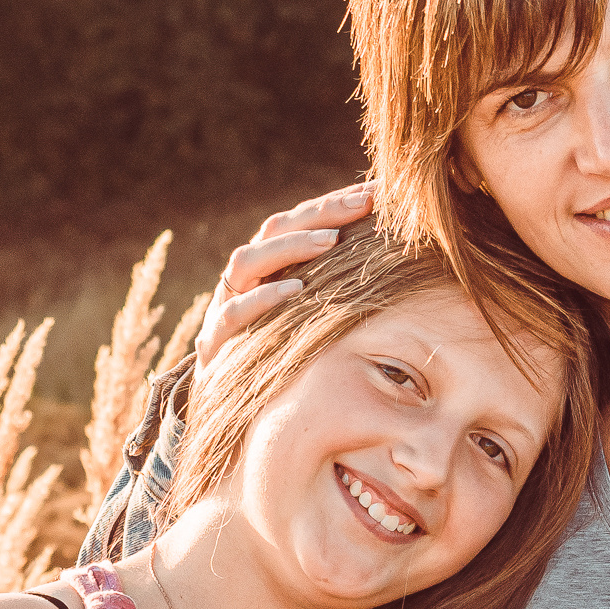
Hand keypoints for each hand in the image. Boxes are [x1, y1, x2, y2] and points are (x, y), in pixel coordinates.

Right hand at [197, 181, 375, 370]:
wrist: (235, 415)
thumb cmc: (282, 361)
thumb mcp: (310, 323)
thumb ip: (335, 291)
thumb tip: (394, 264)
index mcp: (267, 268)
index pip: (296, 222)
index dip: (332, 204)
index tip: (375, 193)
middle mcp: (244, 280)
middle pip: (274, 231)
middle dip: (319, 214)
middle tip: (361, 203)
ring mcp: (225, 306)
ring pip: (248, 262)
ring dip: (290, 247)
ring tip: (331, 240)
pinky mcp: (215, 342)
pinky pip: (233, 313)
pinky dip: (262, 299)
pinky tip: (295, 291)